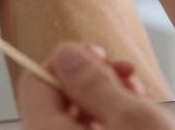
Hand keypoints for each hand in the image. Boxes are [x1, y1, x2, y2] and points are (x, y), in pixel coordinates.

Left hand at [18, 43, 174, 129]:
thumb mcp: (132, 118)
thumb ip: (94, 83)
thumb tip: (65, 54)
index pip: (35, 83)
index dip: (66, 61)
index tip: (98, 53)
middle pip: (57, 101)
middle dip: (94, 79)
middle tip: (125, 72)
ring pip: (77, 118)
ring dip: (108, 99)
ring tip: (139, 94)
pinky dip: (113, 120)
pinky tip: (140, 116)